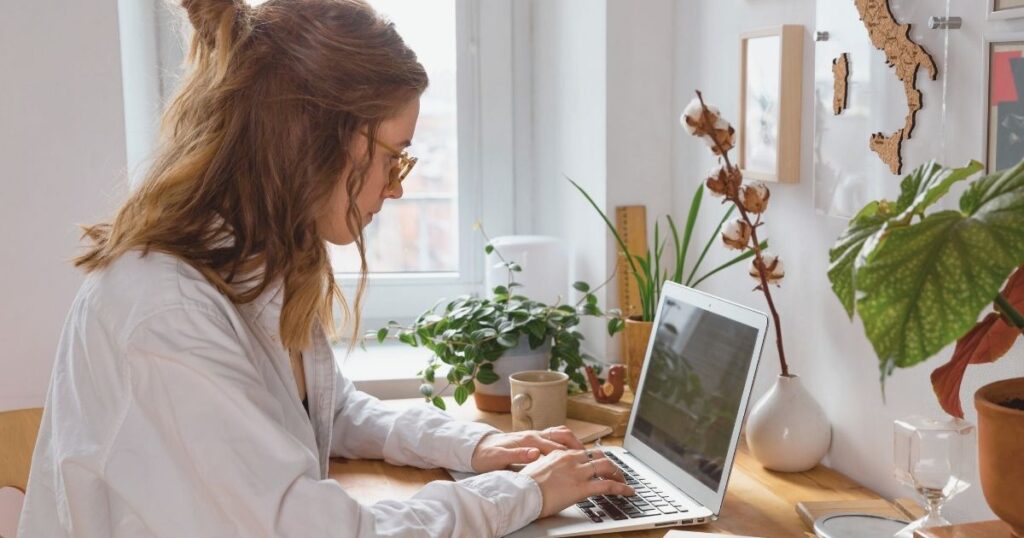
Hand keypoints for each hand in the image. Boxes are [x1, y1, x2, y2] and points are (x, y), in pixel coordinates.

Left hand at [470, 426, 584, 472]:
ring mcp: (534, 436)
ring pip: (560, 434)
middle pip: (563, 435)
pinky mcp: (533, 439)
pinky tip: (571, 454)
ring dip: (574, 443)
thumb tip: (535, 453)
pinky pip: (555, 437)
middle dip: (578, 445)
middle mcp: (534, 435)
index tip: (583, 462)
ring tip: (586, 456)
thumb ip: (517, 456)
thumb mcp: (498, 459)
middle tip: (591, 458)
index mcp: (528, 440)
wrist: (477, 448)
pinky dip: (566, 443)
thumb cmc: (487, 455)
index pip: (555, 446)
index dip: (570, 454)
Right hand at [521, 448, 633, 517]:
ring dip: (618, 474)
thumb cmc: (525, 486)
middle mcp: (571, 459)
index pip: (584, 452)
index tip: (600, 465)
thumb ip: (550, 468)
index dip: (595, 459)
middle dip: (610, 464)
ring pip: (606, 467)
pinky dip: (621, 487)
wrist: (521, 493)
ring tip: (624, 481)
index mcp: (560, 454)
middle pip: (598, 456)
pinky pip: (607, 485)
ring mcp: (578, 472)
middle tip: (616, 472)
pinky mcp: (581, 487)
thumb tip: (554, 474)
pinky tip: (627, 491)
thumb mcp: (538, 470)